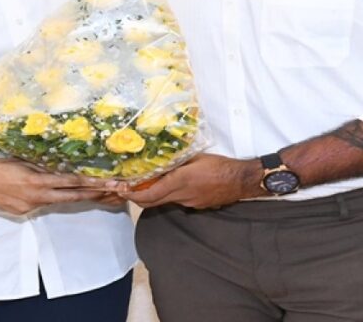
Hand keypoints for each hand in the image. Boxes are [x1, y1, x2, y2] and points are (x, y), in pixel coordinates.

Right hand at [0, 158, 117, 215]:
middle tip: (114, 191)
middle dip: (93, 194)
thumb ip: (42, 165)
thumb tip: (60, 165)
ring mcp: (30, 207)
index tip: (108, 182)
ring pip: (58, 201)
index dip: (91, 183)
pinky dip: (52, 198)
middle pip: (71, 197)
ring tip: (95, 192)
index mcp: (37, 181)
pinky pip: (43, 204)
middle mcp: (37, 197)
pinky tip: (56, 194)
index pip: (71, 182)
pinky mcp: (23, 212)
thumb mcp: (22, 160)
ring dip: (75, 196)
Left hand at [117, 153, 262, 208]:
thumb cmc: (220, 165)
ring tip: (144, 186)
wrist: (240, 181)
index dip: (133, 195)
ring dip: (152, 197)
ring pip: (164, 202)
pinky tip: (170, 187)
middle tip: (126, 191)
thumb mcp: (196, 157)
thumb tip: (161, 159)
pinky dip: (168, 196)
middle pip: (152, 203)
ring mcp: (189, 203)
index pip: (150, 194)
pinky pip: (177, 201)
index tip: (122, 190)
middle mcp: (182, 195)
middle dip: (137, 198)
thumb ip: (177, 160)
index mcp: (180, 181)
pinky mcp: (196, 205)